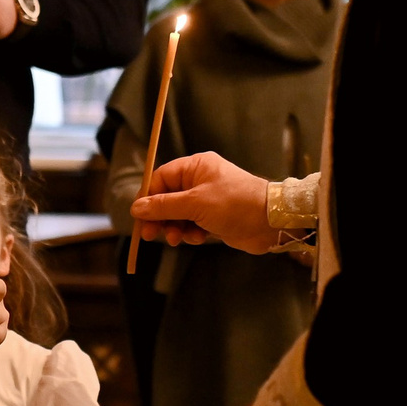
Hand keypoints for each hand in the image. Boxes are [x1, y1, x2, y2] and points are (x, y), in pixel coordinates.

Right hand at [131, 152, 281, 253]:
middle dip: (160, 217)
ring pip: (178, 214)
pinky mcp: (214, 217)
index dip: (148, 197)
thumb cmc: (234, 204)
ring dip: (175, 227)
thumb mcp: (195, 204)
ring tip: (177, 238)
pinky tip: (197, 238)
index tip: (139, 216)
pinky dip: (190, 232)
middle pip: (167, 198)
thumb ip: (164, 206)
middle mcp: (200, 180)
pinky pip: (192, 224)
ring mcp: (207, 199)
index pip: (161, 178)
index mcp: (195, 167)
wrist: (270, 222)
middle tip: (150, 234)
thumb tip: (136, 207)